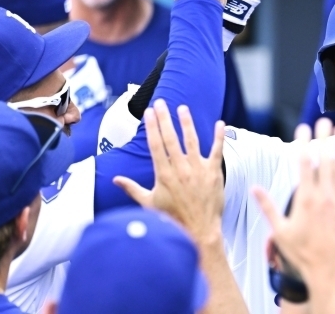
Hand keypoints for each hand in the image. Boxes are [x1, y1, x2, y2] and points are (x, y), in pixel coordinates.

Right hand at [113, 99, 225, 240]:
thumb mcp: (149, 204)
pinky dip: (219, 137)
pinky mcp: (214, 172)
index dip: (151, 127)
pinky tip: (220, 123)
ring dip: (187, 123)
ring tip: (182, 108)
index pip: (156, 145)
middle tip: (161, 103)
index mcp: (164, 175)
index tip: (149, 113)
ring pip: (192, 141)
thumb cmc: (173, 219)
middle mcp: (180, 169)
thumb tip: (115, 180)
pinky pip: (217, 151)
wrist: (199, 231)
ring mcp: (198, 170)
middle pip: (171, 138)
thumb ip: (132, 188)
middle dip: (165, 119)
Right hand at [252, 118, 334, 281]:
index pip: (304, 163)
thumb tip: (254, 188)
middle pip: (325, 159)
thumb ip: (268, 207)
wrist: (330, 271)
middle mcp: (325, 195)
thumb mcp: (280, 231)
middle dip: (324, 137)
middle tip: (324, 120)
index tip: (303, 127)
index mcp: (306, 199)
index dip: (303, 142)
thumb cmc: (303, 253)